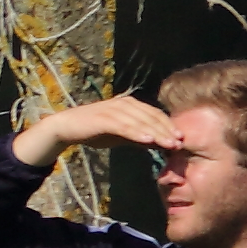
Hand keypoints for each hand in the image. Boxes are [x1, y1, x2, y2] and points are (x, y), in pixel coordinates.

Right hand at [16, 91, 182, 170]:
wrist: (65, 128)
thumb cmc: (93, 131)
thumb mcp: (120, 135)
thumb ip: (138, 137)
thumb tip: (159, 144)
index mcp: (130, 104)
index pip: (155, 114)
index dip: (168, 126)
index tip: (181, 139)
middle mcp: (125, 103)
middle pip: (151, 117)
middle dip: (166, 131)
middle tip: (180, 143)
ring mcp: (115, 109)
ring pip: (141, 122)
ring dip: (157, 133)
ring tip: (169, 144)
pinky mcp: (105, 118)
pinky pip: (125, 126)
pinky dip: (138, 133)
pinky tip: (149, 141)